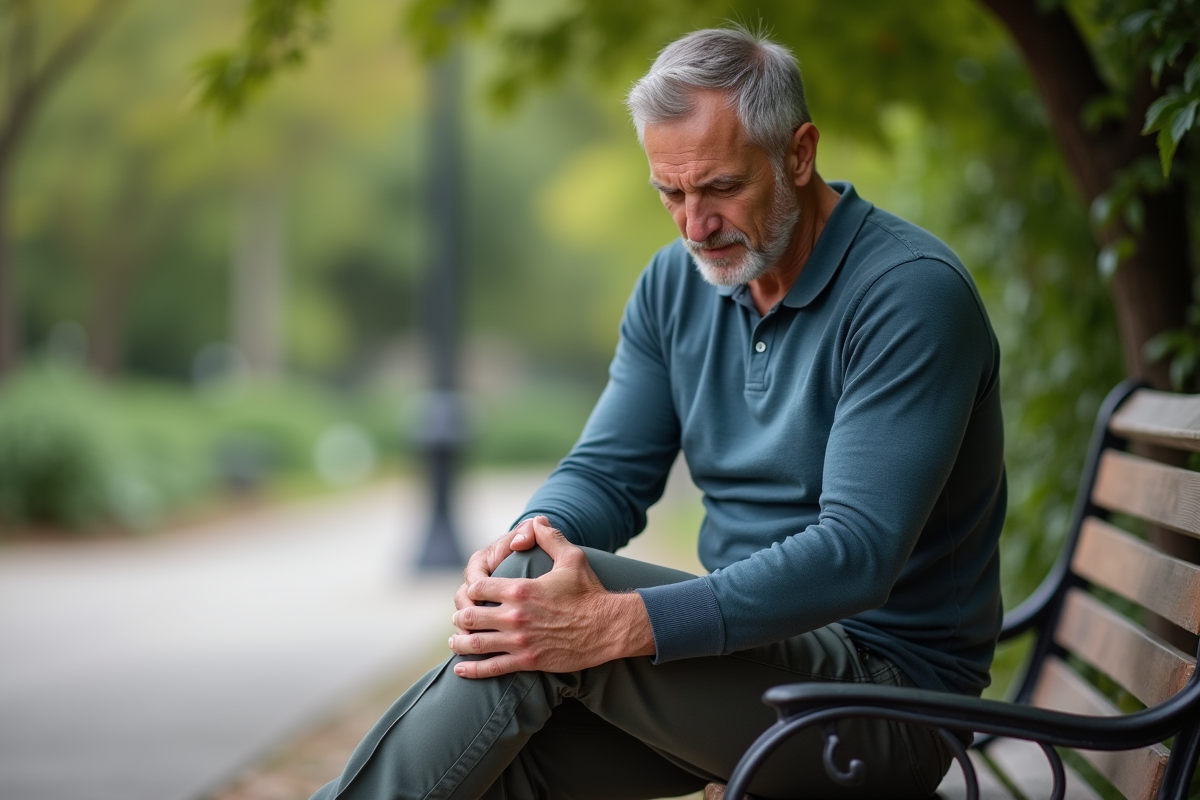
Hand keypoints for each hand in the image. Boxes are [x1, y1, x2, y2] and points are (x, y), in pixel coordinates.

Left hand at [448, 517, 654, 677]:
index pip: (479, 588)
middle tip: (458, 617)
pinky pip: (493, 668)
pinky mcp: (528, 661)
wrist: (609, 627)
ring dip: (460, 642)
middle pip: (471, 616)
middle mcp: (516, 616)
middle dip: (460, 616)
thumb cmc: (590, 592)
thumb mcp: (572, 558)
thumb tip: (536, 521)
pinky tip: (460, 669)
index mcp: (521, 589)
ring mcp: (520, 641)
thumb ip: (550, 537)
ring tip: (454, 641)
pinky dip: (473, 670)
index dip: (471, 589)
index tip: (472, 592)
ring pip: (476, 643)